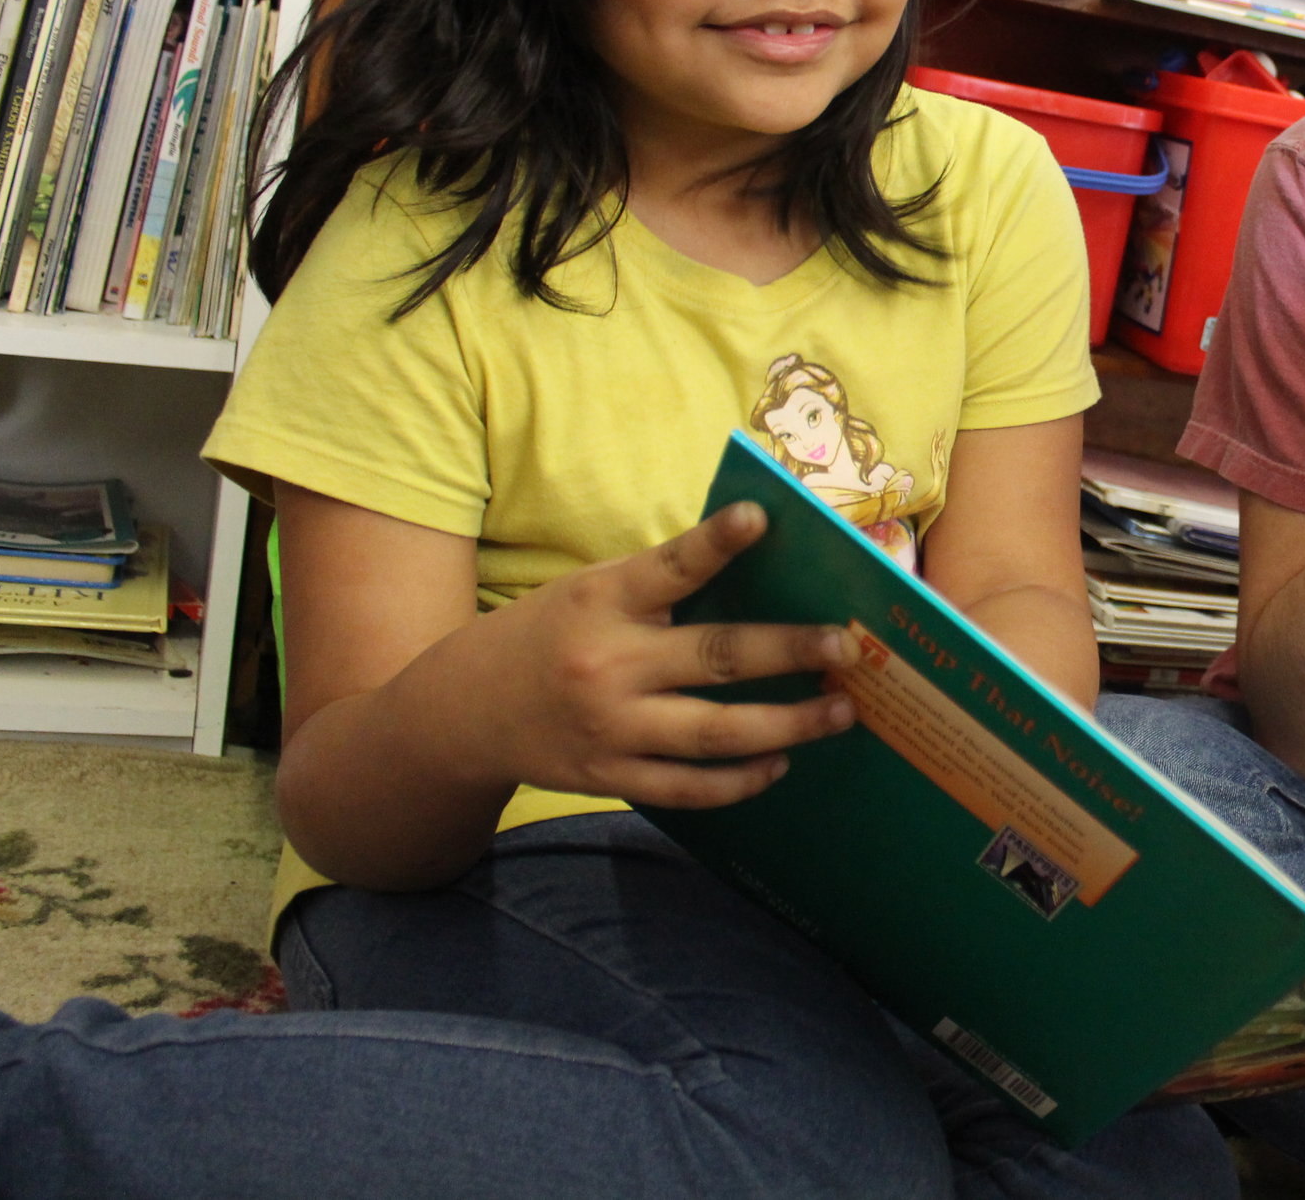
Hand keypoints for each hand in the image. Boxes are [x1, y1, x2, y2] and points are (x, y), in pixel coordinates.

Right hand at [433, 502, 857, 808]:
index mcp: (601, 603)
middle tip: (846, 647)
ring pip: (715, 732)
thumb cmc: (546, 636)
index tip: (761, 518)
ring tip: (840, 712)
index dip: (715, 542)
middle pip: (715, 658)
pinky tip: (779, 762)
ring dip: (788, 725)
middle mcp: (607, 666)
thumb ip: (659, 585)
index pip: (668, 567)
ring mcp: (609, 729)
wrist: (458, 713)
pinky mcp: (609, 778)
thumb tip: (758, 570)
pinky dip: (739, 780)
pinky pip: (688, 787)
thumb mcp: (589, 592)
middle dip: (789, 651)